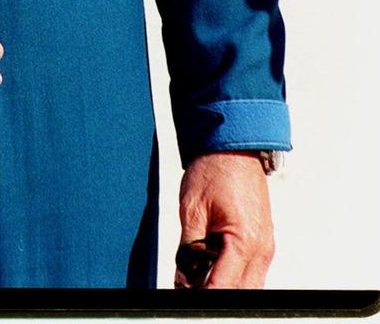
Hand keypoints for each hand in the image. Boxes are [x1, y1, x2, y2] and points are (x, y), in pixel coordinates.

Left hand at [176, 151, 274, 287]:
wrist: (233, 148)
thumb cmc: (215, 170)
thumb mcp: (192, 210)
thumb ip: (187, 249)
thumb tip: (182, 278)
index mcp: (244, 241)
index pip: (223, 288)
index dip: (202, 298)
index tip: (187, 298)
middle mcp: (261, 249)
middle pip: (242, 295)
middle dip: (217, 296)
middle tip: (191, 292)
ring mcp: (266, 247)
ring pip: (250, 288)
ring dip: (228, 288)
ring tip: (201, 279)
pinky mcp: (264, 243)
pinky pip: (252, 273)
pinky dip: (235, 277)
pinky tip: (216, 269)